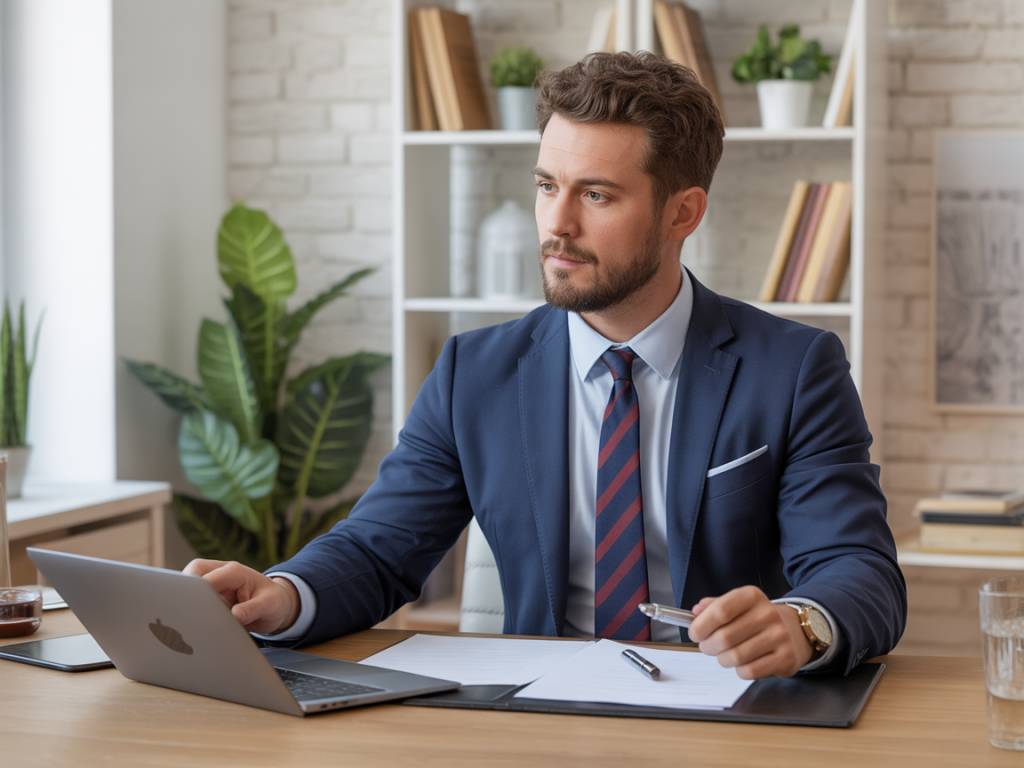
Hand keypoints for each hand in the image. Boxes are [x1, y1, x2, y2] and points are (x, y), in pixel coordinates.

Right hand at [183, 559, 299, 634]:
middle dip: (186, 598)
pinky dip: (193, 611)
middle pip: (189, 577)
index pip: (205, 578)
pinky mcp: (209, 595)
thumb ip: (252, 609)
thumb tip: (234, 615)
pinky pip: (193, 601)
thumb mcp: (269, 605)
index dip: (196, 595)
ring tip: (200, 622)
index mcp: (234, 572)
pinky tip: (201, 624)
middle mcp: (220, 573)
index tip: (195, 614)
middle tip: (193, 620)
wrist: (277, 604)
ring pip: (187, 590)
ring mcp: (213, 584)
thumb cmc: (273, 602)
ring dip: (190, 606)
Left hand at [687, 585, 811, 678]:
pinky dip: (739, 670)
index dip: (702, 625)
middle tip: (707, 647)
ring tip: (724, 655)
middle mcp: (767, 614)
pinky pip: (750, 671)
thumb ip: (715, 606)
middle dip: (708, 646)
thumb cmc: (758, 619)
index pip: (721, 610)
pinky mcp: (785, 658)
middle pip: (725, 637)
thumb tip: (695, 613)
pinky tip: (742, 663)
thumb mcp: (738, 604)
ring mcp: (779, 636)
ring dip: (723, 659)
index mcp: (751, 596)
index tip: (695, 633)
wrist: (796, 630)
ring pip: (736, 657)